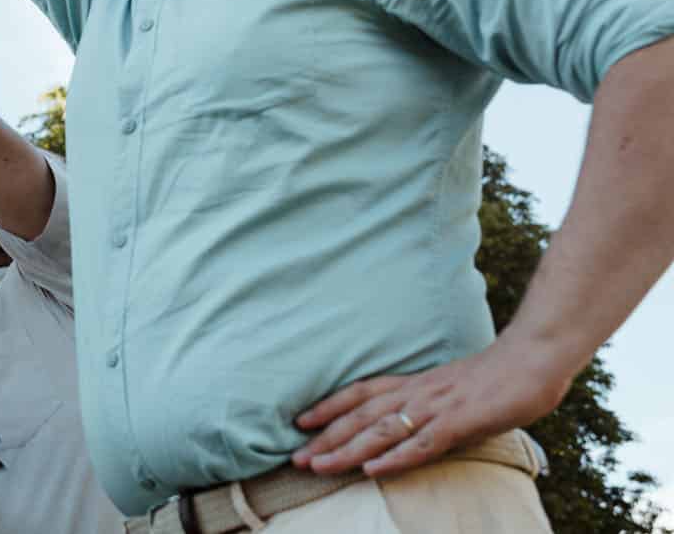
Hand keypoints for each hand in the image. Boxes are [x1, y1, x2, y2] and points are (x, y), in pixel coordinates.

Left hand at [291, 338, 572, 479]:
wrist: (533, 358)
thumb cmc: (498, 377)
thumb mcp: (454, 390)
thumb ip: (432, 404)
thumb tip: (417, 423)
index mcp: (415, 384)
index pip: (361, 394)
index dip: (329, 407)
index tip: (301, 422)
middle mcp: (417, 393)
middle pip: (361, 416)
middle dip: (326, 437)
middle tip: (295, 457)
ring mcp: (437, 407)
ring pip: (381, 431)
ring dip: (347, 450)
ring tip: (318, 466)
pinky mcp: (460, 421)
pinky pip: (423, 443)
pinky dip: (396, 457)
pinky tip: (373, 469)